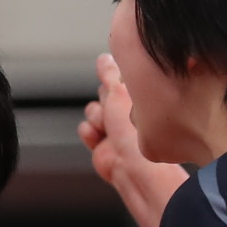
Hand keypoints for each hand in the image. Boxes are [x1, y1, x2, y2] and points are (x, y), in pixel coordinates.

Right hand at [77, 55, 146, 189]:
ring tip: (109, 128)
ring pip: (92, 110)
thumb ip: (110, 74)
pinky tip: (100, 139)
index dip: (114, 81)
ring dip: (96, 117)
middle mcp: (129, 112)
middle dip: (104, 100)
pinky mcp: (102, 143)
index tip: (114, 84)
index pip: (120, 77)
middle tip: (114, 111)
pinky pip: (85, 129)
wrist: (132, 168)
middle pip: (102, 93)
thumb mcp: (121, 92)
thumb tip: (103, 57)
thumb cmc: (136, 132)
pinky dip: (90, 133)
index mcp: (140, 97)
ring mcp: (115, 128)